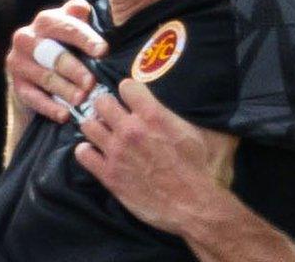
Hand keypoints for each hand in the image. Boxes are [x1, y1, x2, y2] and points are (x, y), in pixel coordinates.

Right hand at [5, 0, 107, 122]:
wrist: (43, 75)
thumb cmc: (71, 48)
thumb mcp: (78, 30)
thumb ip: (81, 17)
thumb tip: (83, 9)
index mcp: (46, 21)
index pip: (64, 26)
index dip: (84, 38)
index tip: (103, 51)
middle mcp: (26, 37)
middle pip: (51, 53)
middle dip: (73, 68)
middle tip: (91, 83)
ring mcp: (18, 62)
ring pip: (43, 76)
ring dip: (64, 89)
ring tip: (81, 100)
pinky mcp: (16, 85)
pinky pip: (32, 97)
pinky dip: (49, 107)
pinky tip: (64, 115)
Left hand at [75, 79, 237, 234]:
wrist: (196, 208)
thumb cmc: (206, 172)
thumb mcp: (211, 136)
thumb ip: (202, 115)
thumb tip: (212, 102)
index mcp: (154, 116)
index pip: (126, 86)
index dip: (130, 91)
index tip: (133, 98)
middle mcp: (130, 130)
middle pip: (101, 101)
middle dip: (107, 106)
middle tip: (114, 115)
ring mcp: (116, 152)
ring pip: (88, 125)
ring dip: (95, 127)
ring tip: (104, 133)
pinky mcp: (109, 174)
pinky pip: (82, 154)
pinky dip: (86, 152)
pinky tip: (96, 153)